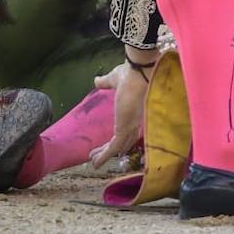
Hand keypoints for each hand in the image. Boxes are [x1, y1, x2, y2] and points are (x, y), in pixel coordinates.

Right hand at [87, 52, 156, 167]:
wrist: (140, 71)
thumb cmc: (131, 73)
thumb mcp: (115, 79)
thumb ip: (106, 82)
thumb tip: (97, 81)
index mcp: (135, 111)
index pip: (128, 130)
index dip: (117, 138)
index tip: (107, 143)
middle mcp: (135, 121)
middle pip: (123, 142)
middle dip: (109, 150)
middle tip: (96, 156)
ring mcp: (131, 126)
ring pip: (118, 147)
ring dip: (105, 155)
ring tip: (93, 161)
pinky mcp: (125, 128)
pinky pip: (114, 147)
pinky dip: (105, 156)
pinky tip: (96, 162)